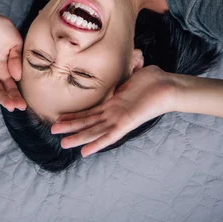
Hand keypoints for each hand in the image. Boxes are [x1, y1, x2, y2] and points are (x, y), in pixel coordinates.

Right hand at [50, 65, 174, 156]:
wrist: (169, 86)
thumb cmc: (153, 80)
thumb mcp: (133, 76)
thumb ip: (123, 77)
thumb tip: (117, 69)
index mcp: (114, 104)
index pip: (91, 111)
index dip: (76, 115)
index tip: (62, 116)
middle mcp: (115, 114)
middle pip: (88, 122)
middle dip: (71, 127)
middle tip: (53, 130)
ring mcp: (119, 118)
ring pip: (94, 130)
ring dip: (77, 136)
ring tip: (61, 142)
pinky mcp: (126, 122)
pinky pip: (109, 135)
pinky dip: (96, 143)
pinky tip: (85, 152)